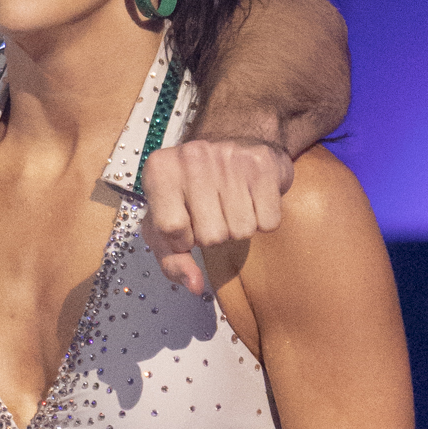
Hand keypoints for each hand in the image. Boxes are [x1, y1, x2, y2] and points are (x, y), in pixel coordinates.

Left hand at [139, 138, 293, 296]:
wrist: (234, 142)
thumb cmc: (192, 193)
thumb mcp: (167, 226)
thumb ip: (172, 260)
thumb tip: (195, 285)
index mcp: (159, 171)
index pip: (171, 229)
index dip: (182, 239)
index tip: (187, 226)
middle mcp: (192, 156)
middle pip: (210, 236)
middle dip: (213, 235)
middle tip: (213, 213)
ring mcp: (228, 156)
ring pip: (241, 231)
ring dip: (238, 227)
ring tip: (232, 205)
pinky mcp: (263, 163)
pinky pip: (268, 221)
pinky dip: (263, 220)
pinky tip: (253, 200)